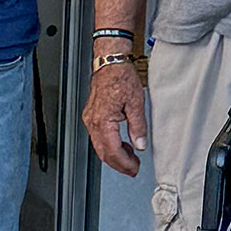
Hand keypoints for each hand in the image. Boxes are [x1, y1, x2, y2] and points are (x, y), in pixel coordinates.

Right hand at [81, 58, 148, 175]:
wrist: (110, 62)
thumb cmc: (120, 76)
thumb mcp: (136, 102)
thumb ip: (138, 126)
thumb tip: (140, 144)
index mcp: (102, 120)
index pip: (112, 151)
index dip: (124, 163)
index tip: (134, 168)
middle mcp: (92, 121)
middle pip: (103, 153)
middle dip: (118, 164)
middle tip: (133, 169)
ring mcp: (90, 119)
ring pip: (99, 146)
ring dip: (114, 155)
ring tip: (131, 157)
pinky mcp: (92, 115)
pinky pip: (98, 137)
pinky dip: (110, 144)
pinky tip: (122, 144)